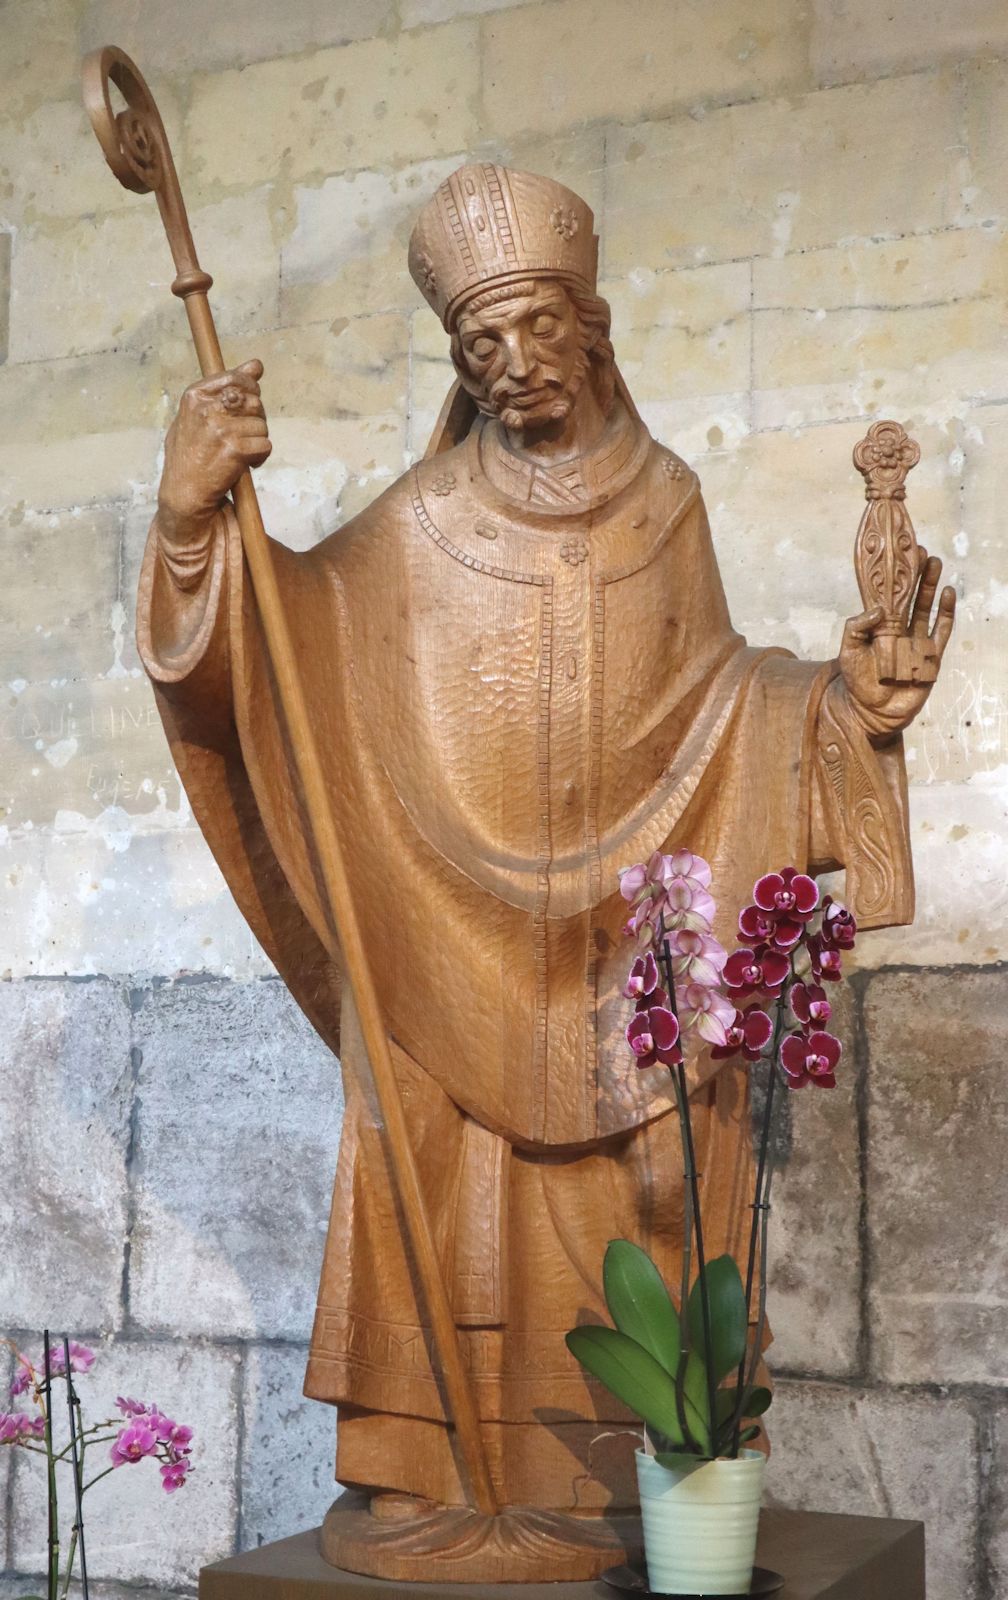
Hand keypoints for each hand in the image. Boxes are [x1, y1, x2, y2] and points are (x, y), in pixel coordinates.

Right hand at [157, 359, 270, 546]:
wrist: (184, 492)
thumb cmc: (191, 453)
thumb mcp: (198, 413)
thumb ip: (225, 387)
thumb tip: (257, 364)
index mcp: (195, 396)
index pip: (236, 378)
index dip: (250, 390)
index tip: (248, 403)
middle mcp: (207, 409)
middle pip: (254, 402)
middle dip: (255, 419)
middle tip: (242, 436)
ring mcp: (221, 429)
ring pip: (261, 426)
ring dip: (256, 441)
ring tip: (239, 454)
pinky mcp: (235, 450)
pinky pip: (265, 445)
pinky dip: (259, 458)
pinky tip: (244, 465)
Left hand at [839, 550, 954, 738]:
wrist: (871, 712)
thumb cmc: (857, 681)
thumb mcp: (849, 650)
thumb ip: (857, 627)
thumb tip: (878, 609)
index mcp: (879, 627)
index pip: (889, 596)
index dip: (895, 578)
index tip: (900, 556)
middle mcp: (899, 630)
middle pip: (910, 597)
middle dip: (917, 575)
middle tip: (923, 553)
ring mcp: (916, 642)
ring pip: (926, 609)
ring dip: (931, 587)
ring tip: (935, 564)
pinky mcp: (930, 657)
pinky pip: (940, 631)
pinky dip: (945, 613)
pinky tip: (948, 594)